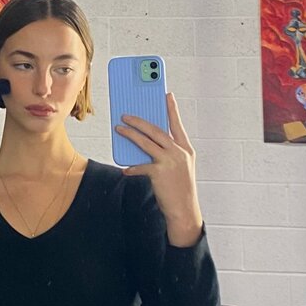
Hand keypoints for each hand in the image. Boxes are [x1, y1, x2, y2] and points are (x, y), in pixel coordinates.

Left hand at [117, 93, 202, 246]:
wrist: (184, 210)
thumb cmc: (180, 189)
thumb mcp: (180, 168)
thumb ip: (167, 154)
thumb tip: (145, 145)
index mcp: (186, 149)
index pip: (177, 124)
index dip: (172, 109)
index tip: (167, 95)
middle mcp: (179, 152)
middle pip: (156, 130)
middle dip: (140, 121)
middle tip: (126, 115)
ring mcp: (170, 161)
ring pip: (146, 142)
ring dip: (131, 134)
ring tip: (119, 129)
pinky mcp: (159, 173)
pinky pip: (141, 166)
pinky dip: (132, 167)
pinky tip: (126, 168)